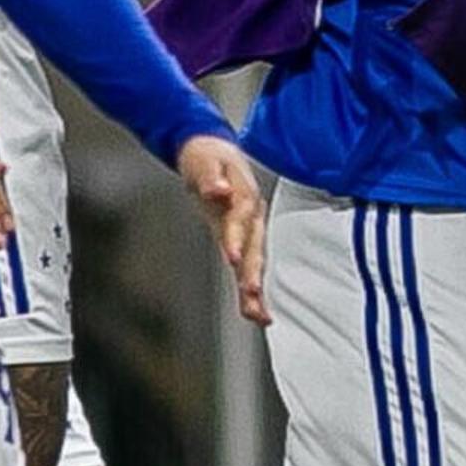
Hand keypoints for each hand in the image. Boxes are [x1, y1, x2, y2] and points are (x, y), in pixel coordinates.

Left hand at [177, 136, 270, 325]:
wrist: (211, 151)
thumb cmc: (208, 157)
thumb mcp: (206, 161)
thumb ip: (212, 177)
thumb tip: (219, 190)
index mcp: (243, 196)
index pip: (240, 218)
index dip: (237, 236)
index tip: (233, 256)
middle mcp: (250, 217)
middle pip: (255, 247)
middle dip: (254, 273)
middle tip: (254, 296)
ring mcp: (248, 230)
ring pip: (255, 261)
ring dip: (256, 288)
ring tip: (259, 315)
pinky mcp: (239, 240)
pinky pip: (246, 266)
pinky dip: (249, 288)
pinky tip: (253, 311)